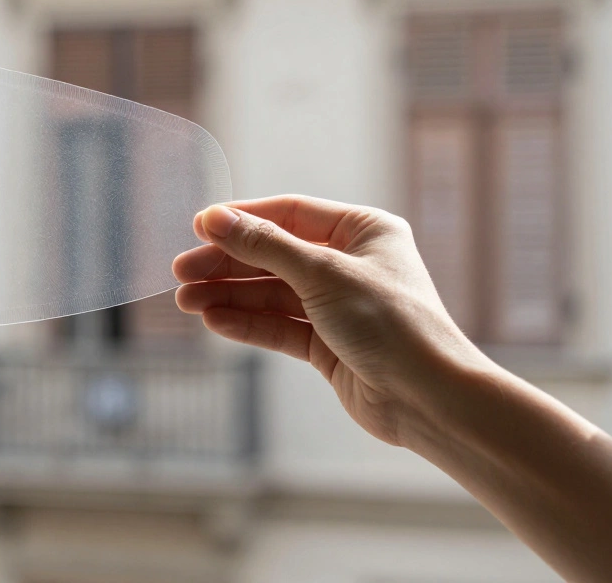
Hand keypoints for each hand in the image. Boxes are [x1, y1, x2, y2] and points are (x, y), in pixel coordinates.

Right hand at [173, 195, 493, 446]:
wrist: (429, 398)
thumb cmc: (393, 324)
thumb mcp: (322, 274)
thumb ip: (265, 246)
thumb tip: (215, 219)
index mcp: (363, 231)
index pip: (289, 214)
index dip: (242, 220)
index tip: (198, 227)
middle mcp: (351, 264)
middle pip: (274, 255)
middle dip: (227, 264)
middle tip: (181, 271)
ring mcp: (339, 306)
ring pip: (272, 294)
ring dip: (229, 296)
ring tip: (186, 301)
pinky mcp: (329, 345)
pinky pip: (279, 327)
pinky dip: (247, 324)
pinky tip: (214, 321)